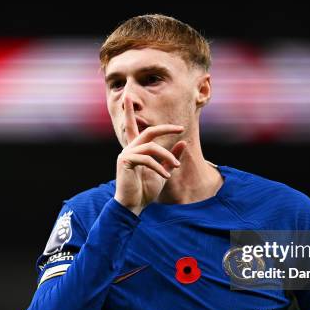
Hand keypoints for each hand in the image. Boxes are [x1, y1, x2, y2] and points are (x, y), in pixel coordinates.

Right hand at [114, 97, 186, 214]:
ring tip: (175, 167)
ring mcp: (126, 154)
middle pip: (148, 131)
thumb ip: (171, 157)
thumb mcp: (163, 171)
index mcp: (136, 149)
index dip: (134, 113)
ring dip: (166, 156)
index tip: (141, 104)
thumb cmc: (145, 190)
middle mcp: (130, 149)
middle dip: (164, 128)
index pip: (135, 127)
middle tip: (180, 128)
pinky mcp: (125, 162)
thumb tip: (183, 142)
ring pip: (151, 147)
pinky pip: (146, 159)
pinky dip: (158, 167)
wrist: (133, 205)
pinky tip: (166, 176)